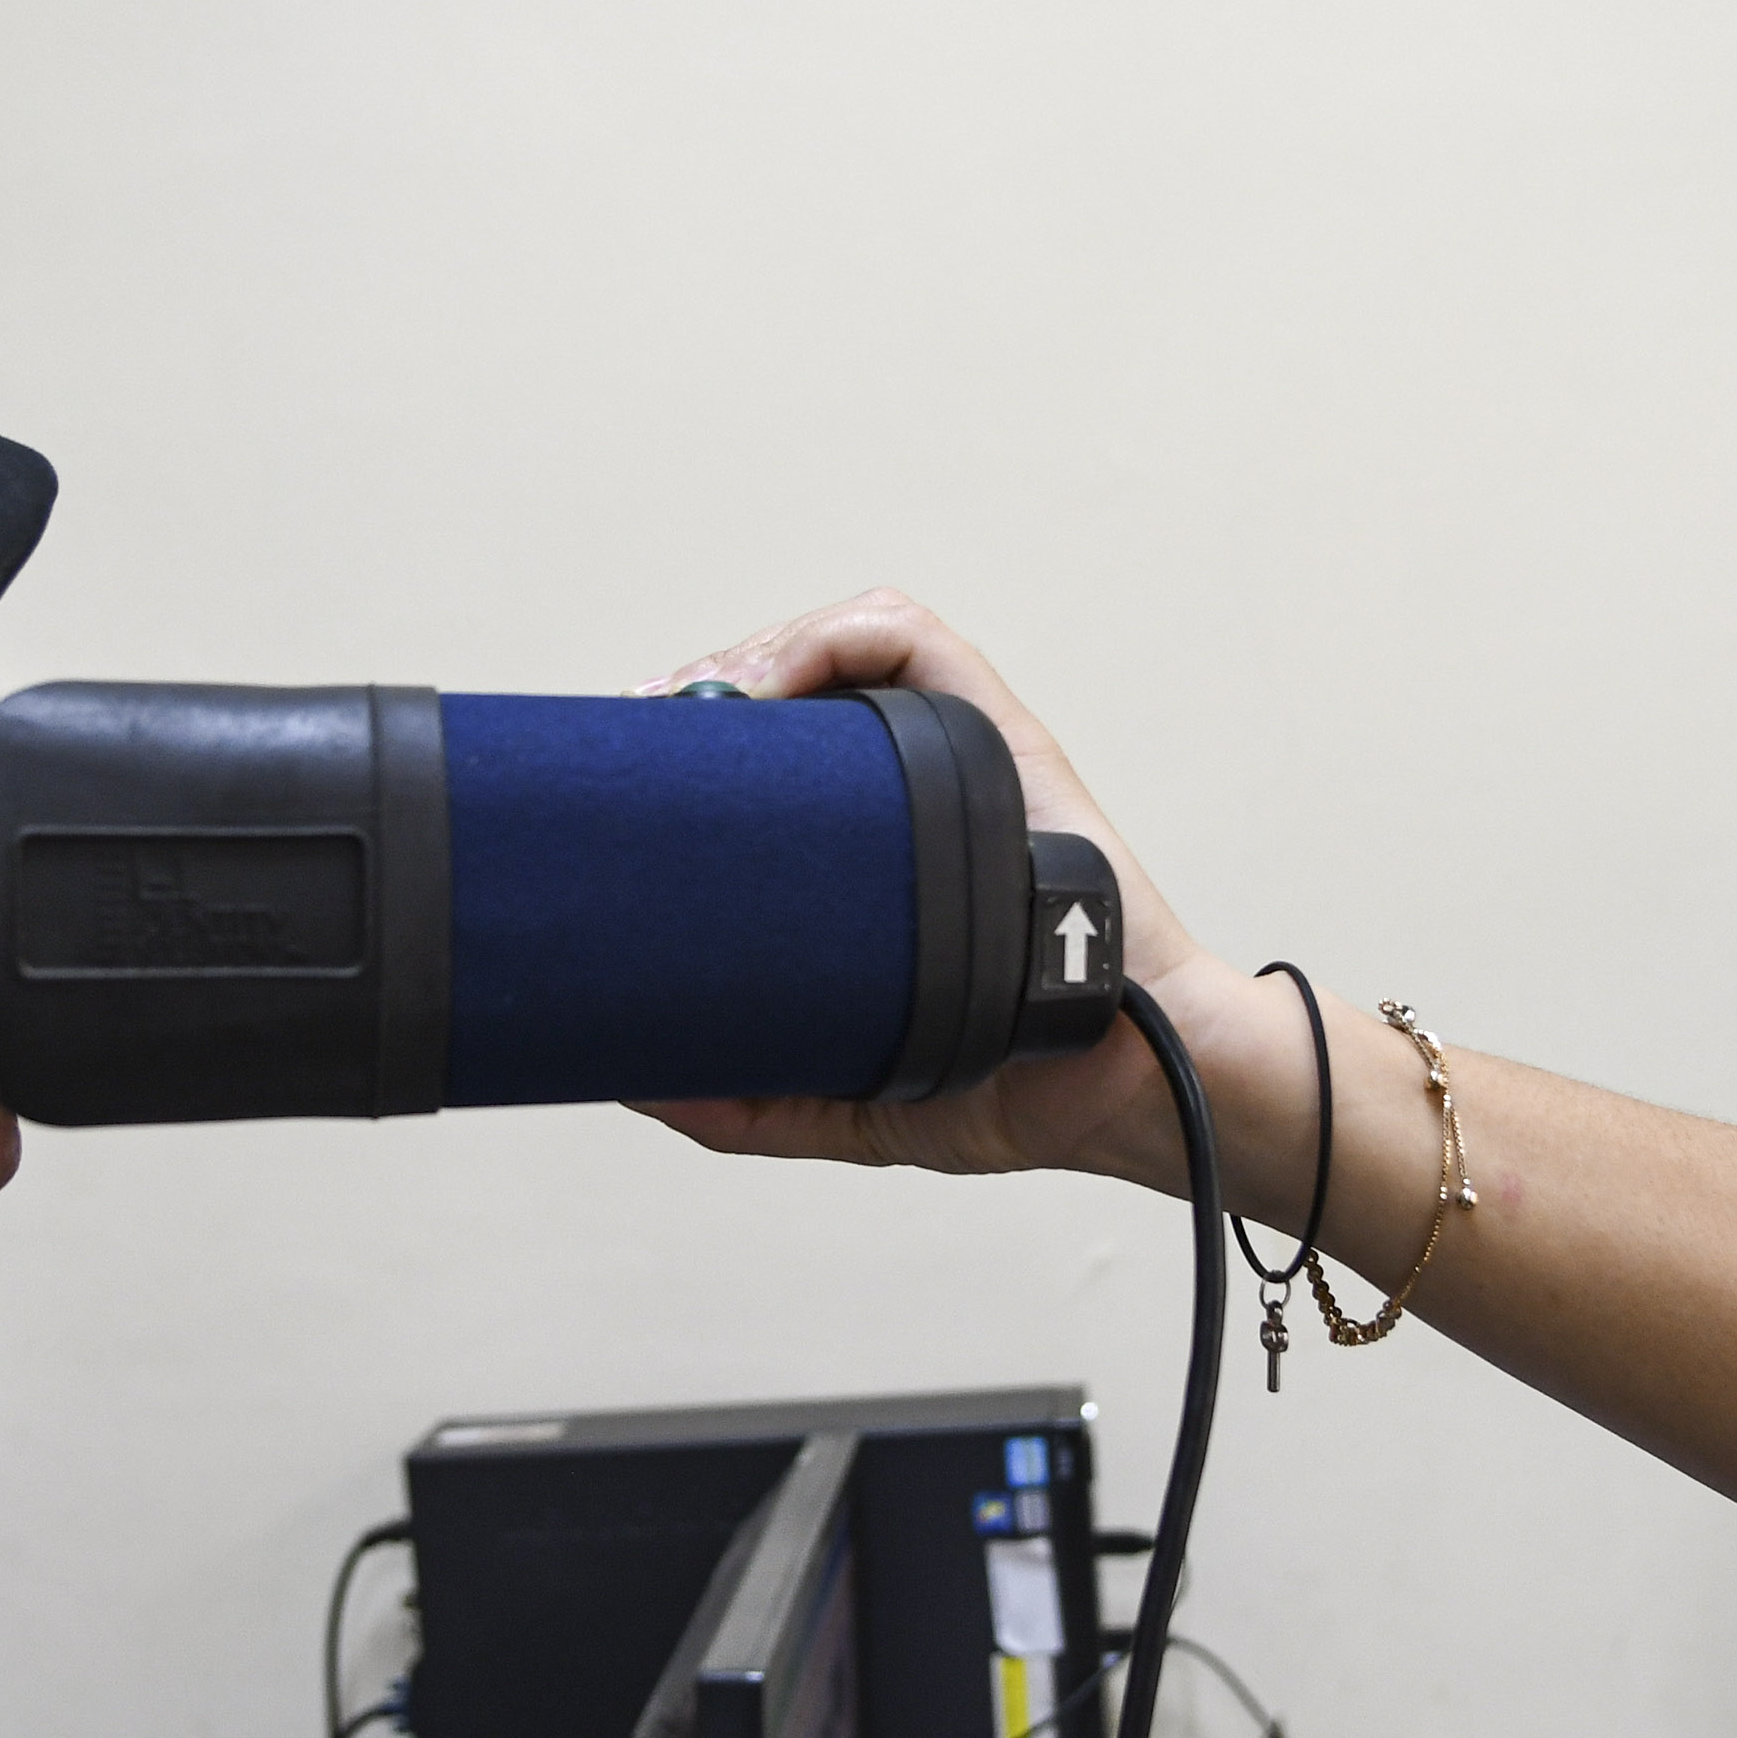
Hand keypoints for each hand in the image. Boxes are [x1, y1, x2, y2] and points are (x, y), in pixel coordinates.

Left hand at [637, 590, 1257, 1192]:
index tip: (618, 789)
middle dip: (704, 697)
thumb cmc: (1012, 1085)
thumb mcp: (844, 1102)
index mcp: (875, 863)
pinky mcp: (1001, 731)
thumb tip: (632, 1081)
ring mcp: (961, 757)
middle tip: (639, 738)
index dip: (689, 757)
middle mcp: (917, 794)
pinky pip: (910, 634)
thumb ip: (745, 1103)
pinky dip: (825, 636)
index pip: (770, 769)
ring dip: (754, 652)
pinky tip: (765, 693)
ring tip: (697, 708)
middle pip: (793, 688)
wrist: (1118, 1086)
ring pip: (843, 643)